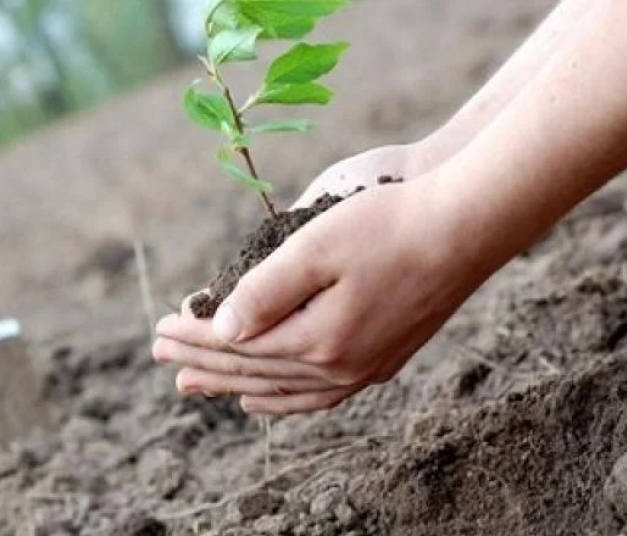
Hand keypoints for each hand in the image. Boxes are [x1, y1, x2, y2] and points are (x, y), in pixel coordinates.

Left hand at [153, 162, 487, 414]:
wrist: (466, 227)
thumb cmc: (389, 224)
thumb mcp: (316, 246)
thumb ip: (265, 292)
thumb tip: (223, 331)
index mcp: (318, 338)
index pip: (237, 346)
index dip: (194, 337)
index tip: (159, 329)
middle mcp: (339, 366)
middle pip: (253, 372)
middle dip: (203, 363)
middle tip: (161, 358)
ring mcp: (364, 368)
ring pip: (282, 391)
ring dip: (235, 386)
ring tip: (196, 386)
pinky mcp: (382, 360)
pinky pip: (318, 397)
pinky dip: (282, 401)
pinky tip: (265, 400)